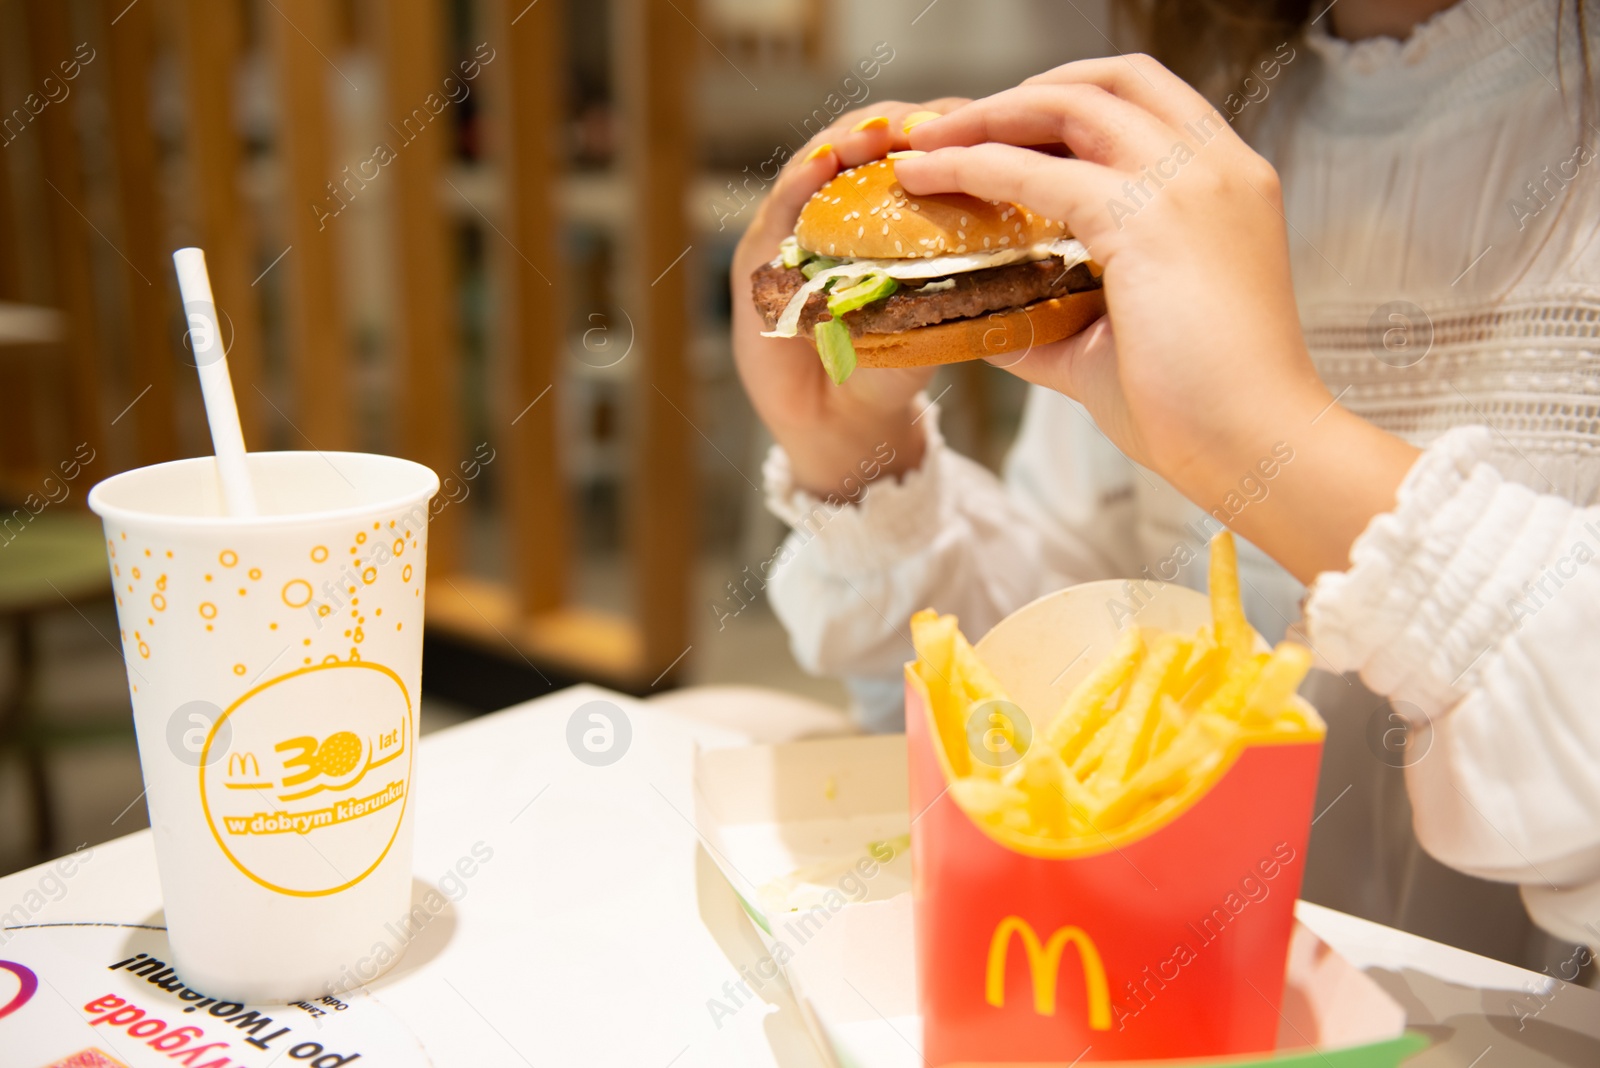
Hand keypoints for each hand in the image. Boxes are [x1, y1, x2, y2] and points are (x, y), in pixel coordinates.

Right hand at [731, 100, 966, 501]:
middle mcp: (835, 212)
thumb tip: (1023, 251)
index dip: (944, 131)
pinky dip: (800, 180)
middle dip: (899, 125)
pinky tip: (825, 165)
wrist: (837, 427)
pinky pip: (779, 205)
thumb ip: (960, 284)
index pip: (913, 152)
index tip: (979, 122)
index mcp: (882, 218)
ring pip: (820, 160)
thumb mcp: (934, 320)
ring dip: (850, 140)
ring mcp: (793, 227)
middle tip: (931, 124)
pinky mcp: (757, 255)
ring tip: (881, 132)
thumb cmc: (890, 372)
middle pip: (865, 141)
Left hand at [894, 58, 1417, 580]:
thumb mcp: (1121, 342)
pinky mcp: (1147, 220)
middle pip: (1110, 80)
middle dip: (1020, 93)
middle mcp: (1216, 167)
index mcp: (1227, 184)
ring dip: (986, 115)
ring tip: (926, 141)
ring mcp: (1188, 185)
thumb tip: (987, 323)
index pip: (1144, 103)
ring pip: (1069, 106)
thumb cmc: (1199, 410)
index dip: (1067, 100)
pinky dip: (972, 165)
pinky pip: (1035, 172)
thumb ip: (1057, 320)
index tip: (1003, 128)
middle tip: (952, 123)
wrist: (1256, 448)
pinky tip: (929, 177)